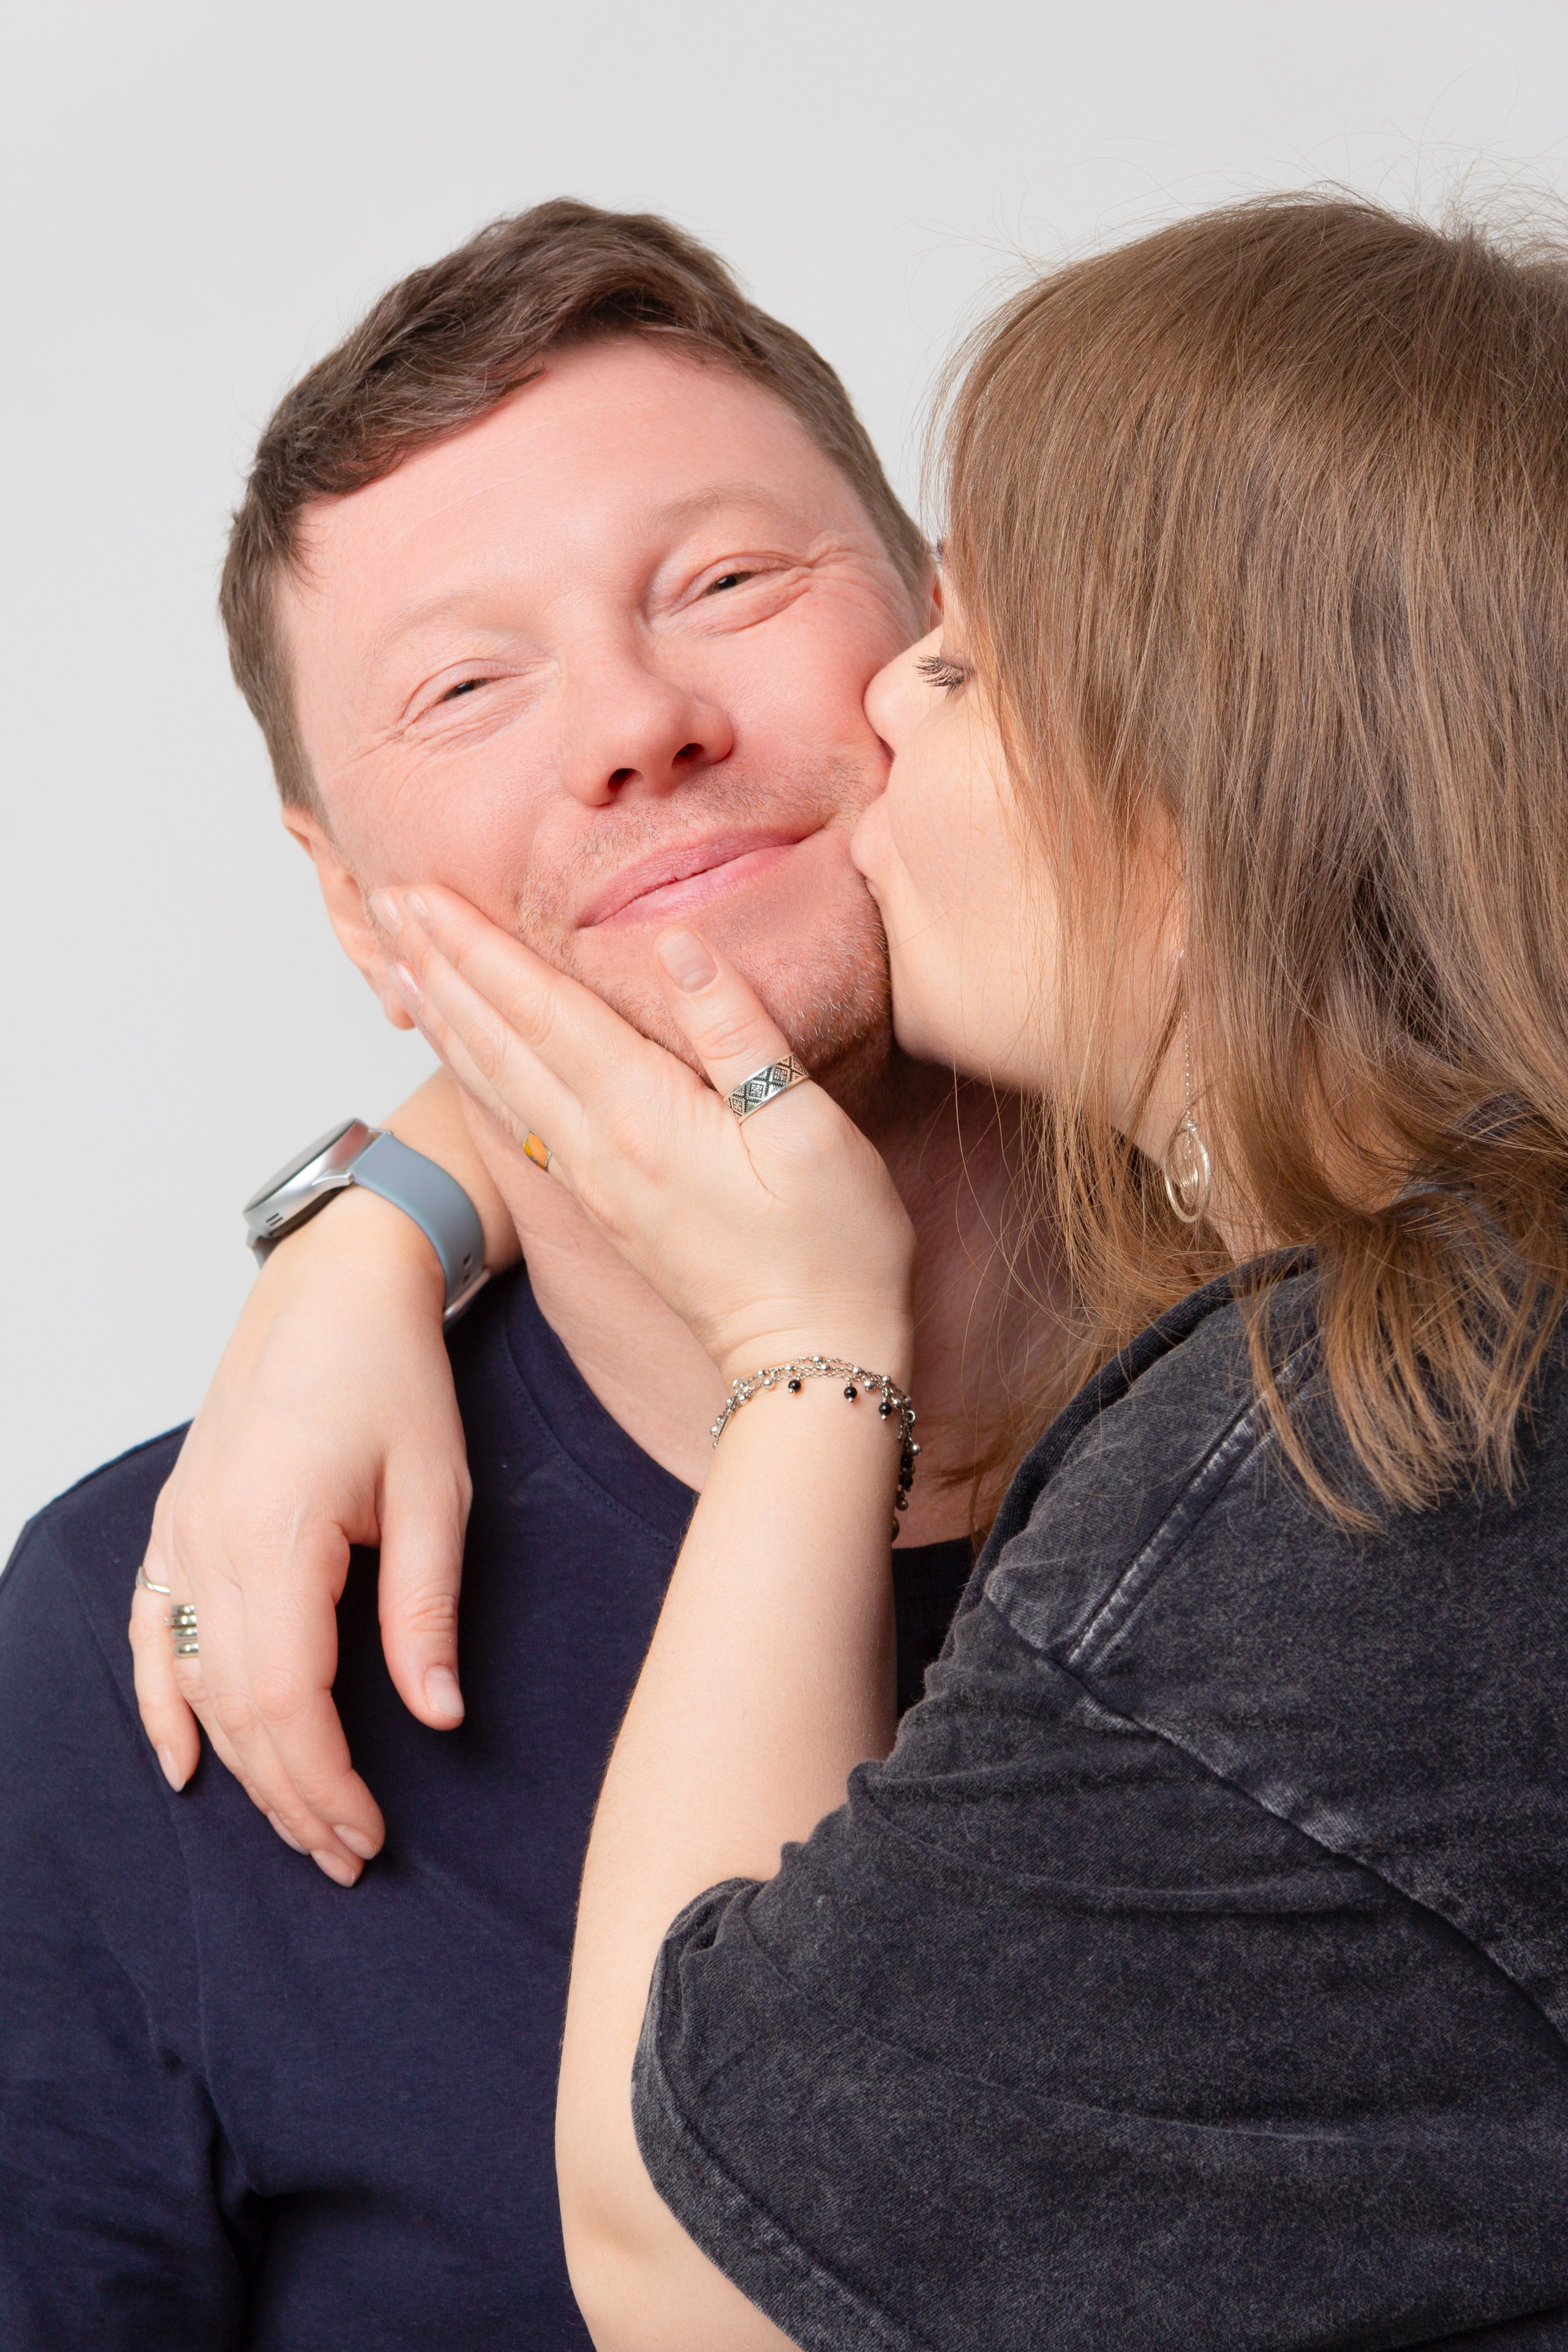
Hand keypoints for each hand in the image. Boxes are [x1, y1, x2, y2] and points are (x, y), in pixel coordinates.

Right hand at [129, 1187, 470, 1884]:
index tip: (369, 1837)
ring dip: (244, 1767)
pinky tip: (184, 1767)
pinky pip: (150, 1635)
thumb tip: (439, 1718)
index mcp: (273, 1534)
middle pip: (237, 1711)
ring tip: (300, 1825)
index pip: (287, 1703)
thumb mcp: (436, 1489)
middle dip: (291, 1797)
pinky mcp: (176, 1523)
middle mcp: (207, 1542)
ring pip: (195, 1686)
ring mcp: (180, 1533)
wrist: (334, 1284)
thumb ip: (427, 1609)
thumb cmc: (394, 1373)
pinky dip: (163, 1707)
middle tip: (348, 1856)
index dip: (324, 1785)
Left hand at [376, 889, 916, 1384]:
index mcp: (642, 1115)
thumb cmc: (832, 1247)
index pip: (541, 1009)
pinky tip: (461, 1054)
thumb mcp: (807, 1127)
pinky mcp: (603, 1204)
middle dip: (440, 965)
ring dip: (444, 1016)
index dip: (477, 947)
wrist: (810, 1361)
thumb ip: (737, 1031)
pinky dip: (475, 1074)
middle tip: (388, 901)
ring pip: (495, 1082)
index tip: (422, 895)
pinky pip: (517, 1120)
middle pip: (499, 1039)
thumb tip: (679, 944)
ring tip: (399, 962)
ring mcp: (592, 1180)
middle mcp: (597, 1147)